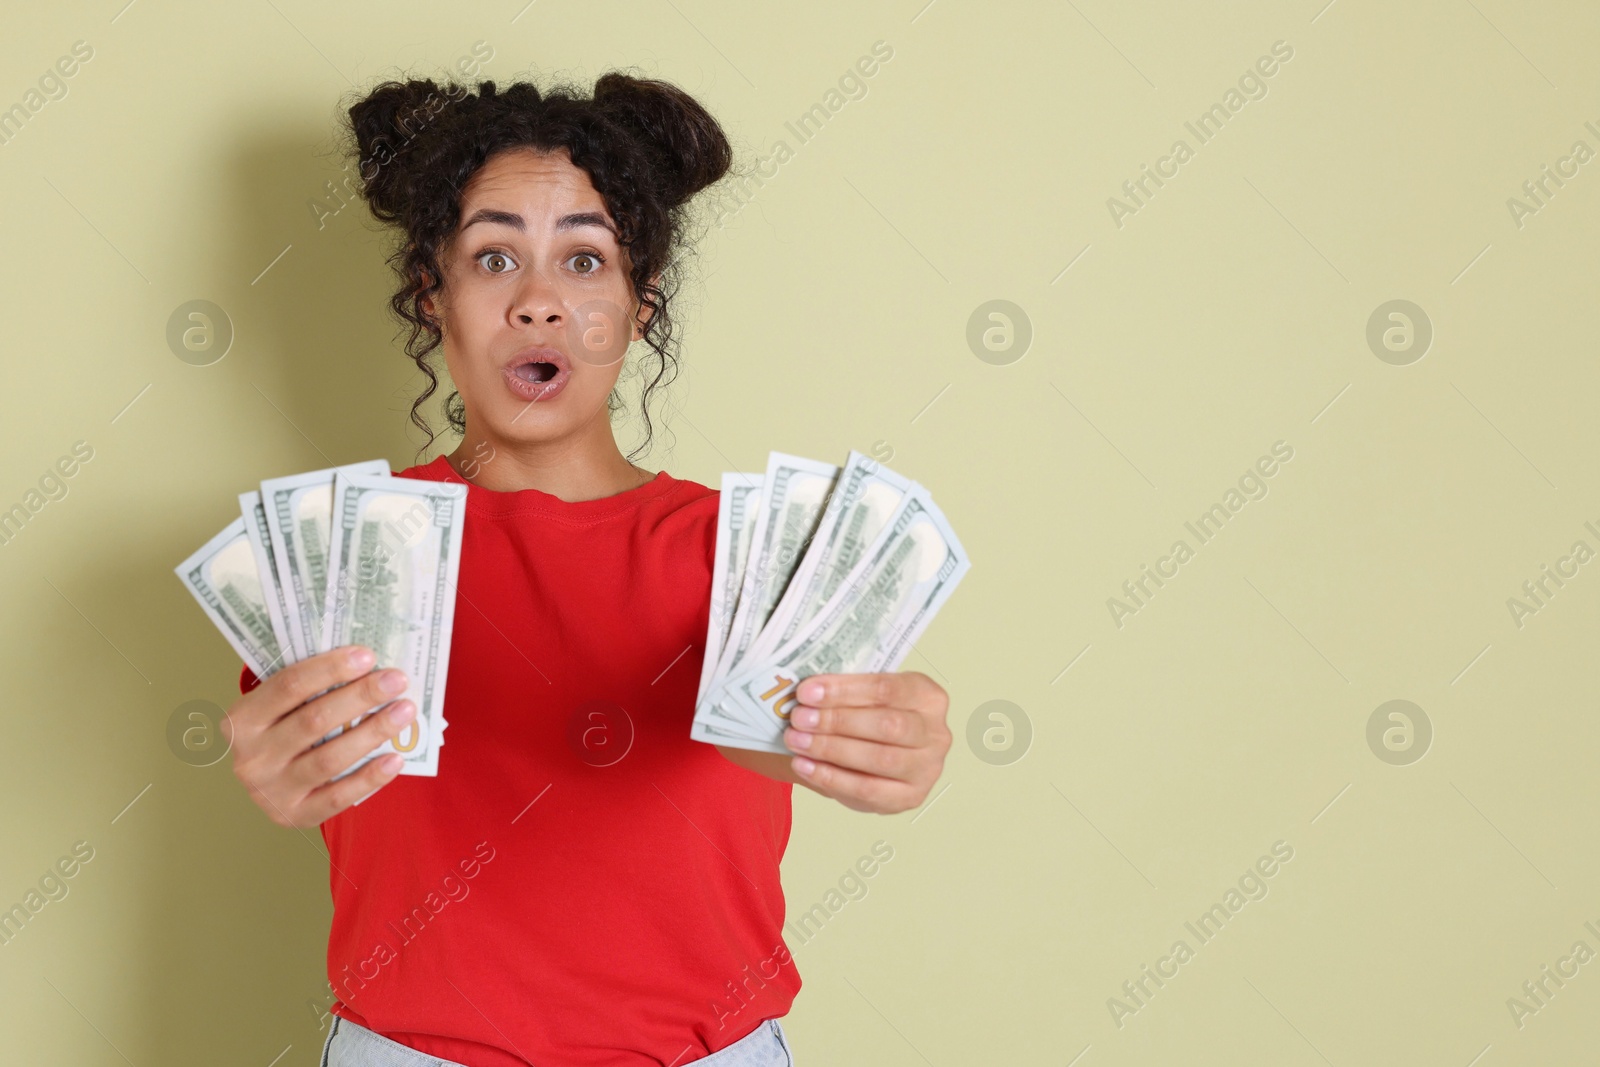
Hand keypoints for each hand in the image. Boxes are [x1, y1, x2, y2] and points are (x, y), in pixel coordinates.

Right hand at [221, 645, 415, 827]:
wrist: (269, 784)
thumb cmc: (285, 729)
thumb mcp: (283, 707)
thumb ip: (312, 687)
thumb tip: (369, 665)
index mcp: (242, 719)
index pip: (288, 686)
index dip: (330, 668)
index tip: (368, 655)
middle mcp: (252, 757)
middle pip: (314, 720)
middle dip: (361, 697)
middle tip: (397, 680)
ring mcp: (271, 790)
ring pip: (329, 758)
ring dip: (373, 732)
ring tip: (405, 711)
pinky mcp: (294, 816)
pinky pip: (338, 797)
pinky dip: (370, 778)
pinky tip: (396, 759)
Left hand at [782, 671, 950, 813]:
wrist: (876, 758)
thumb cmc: (870, 718)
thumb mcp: (864, 697)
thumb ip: (843, 692)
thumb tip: (805, 692)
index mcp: (928, 696)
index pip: (886, 688)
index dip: (844, 690)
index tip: (807, 691)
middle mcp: (936, 733)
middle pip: (887, 725)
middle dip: (837, 721)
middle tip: (800, 718)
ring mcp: (927, 768)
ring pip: (879, 759)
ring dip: (830, 749)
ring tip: (796, 740)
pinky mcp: (910, 797)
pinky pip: (868, 790)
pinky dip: (830, 777)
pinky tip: (805, 765)